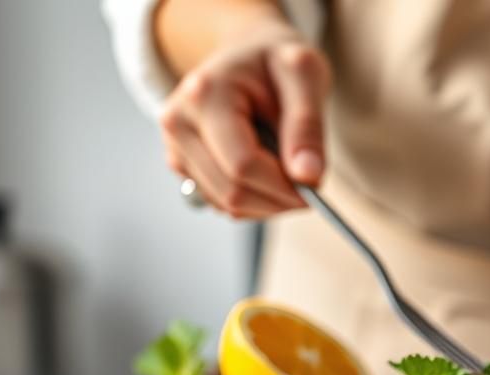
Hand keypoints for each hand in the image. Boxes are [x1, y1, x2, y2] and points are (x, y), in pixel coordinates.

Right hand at [158, 18, 329, 218]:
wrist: (248, 55)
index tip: (315, 186)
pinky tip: (267, 173)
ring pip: (226, 204)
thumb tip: (308, 177)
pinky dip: (252, 201)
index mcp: (204, 95)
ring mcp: (174, 146)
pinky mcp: (180, 165)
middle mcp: (178, 122)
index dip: (283, 186)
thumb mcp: (304, 73)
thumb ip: (307, 124)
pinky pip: (220, 203)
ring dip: (267, 202)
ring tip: (288, 169)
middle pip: (232, 191)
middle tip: (309, 185)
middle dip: (278, 199)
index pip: (242, 165)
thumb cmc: (277, 61)